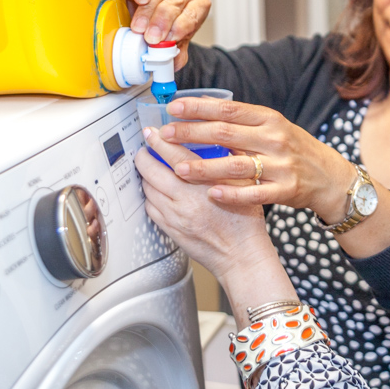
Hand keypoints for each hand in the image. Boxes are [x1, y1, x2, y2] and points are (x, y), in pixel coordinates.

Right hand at [124, 0, 210, 68]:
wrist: (149, 19)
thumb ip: (176, 53)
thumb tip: (173, 63)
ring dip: (148, 11)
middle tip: (151, 37)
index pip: (194, 13)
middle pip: (176, 1)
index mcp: (198, 4)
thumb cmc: (166, 29)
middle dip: (162, 21)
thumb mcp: (174, 43)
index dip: (183, 25)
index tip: (170, 38)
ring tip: (139, 27)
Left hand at [135, 126, 276, 284]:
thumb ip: (227, 162)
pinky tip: (156, 191)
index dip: (160, 140)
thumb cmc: (245, 224)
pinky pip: (150, 208)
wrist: (241, 256)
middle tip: (145, 148)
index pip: (175, 154)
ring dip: (146, 175)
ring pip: (147, 189)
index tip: (154, 132)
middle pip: (151, 170)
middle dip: (144, 155)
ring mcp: (174, 217)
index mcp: (205, 185)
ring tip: (150, 168)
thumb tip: (212, 140)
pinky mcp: (169, 230)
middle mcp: (185, 201)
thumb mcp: (244, 184)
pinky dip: (150, 196)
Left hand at [158, 96, 355, 221]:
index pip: (228, 109)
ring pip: (236, 165)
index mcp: (269, 119)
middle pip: (226, 134)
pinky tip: (212, 194)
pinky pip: (255, 193)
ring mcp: (281, 165)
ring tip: (179, 169)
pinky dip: (232, 194)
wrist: (329, 176)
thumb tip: (200, 110)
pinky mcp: (286, 189)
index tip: (174, 109)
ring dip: (204, 167)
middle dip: (191, 134)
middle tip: (165, 136)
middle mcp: (274, 139)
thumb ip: (241, 122)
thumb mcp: (272, 128)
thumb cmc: (294, 150)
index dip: (199, 108)